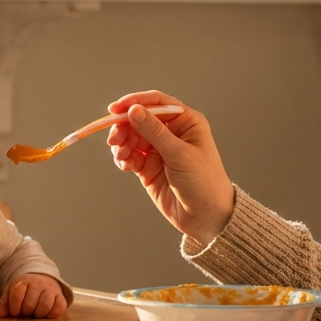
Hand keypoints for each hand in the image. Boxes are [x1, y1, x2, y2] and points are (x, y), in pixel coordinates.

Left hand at [0, 273, 67, 318]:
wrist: (41, 278)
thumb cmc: (24, 290)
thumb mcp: (11, 293)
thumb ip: (4, 304)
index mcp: (23, 282)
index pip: (17, 295)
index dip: (14, 308)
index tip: (15, 313)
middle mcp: (38, 283)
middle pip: (30, 302)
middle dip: (26, 311)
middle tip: (26, 312)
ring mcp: (50, 289)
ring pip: (46, 304)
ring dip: (39, 314)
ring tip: (36, 314)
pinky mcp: (60, 295)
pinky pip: (60, 306)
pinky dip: (54, 313)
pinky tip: (47, 315)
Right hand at [105, 91, 235, 242]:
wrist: (206, 217)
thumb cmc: (204, 182)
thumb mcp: (180, 154)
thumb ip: (155, 132)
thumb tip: (134, 110)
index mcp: (186, 122)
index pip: (157, 103)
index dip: (135, 103)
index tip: (115, 110)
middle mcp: (171, 133)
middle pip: (139, 120)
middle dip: (124, 128)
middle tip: (114, 140)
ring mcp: (159, 150)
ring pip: (131, 138)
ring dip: (122, 144)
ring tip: (121, 156)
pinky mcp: (148, 167)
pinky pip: (130, 156)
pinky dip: (123, 158)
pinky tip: (124, 165)